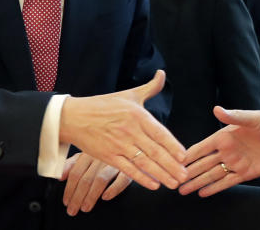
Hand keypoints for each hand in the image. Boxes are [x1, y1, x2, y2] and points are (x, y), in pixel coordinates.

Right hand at [59, 69, 186, 189]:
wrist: (74, 117)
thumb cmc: (104, 105)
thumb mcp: (129, 94)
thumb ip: (150, 87)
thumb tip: (162, 74)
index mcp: (138, 115)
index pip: (160, 133)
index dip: (173, 146)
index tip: (184, 157)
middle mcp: (130, 131)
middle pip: (155, 151)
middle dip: (172, 165)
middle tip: (184, 176)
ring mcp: (119, 145)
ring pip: (144, 162)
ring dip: (161, 174)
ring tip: (174, 183)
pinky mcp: (108, 156)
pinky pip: (128, 170)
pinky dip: (141, 178)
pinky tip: (153, 185)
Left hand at [61, 153, 131, 215]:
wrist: (129, 147)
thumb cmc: (105, 153)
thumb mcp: (87, 155)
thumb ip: (72, 164)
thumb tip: (60, 176)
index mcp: (89, 153)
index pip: (76, 172)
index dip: (69, 189)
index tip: (66, 201)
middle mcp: (101, 157)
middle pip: (86, 178)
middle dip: (77, 197)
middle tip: (73, 209)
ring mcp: (115, 162)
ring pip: (100, 179)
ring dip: (91, 196)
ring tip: (85, 207)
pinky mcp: (129, 169)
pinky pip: (121, 179)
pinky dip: (113, 189)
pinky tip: (105, 197)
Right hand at [178, 106, 259, 196]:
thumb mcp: (251, 118)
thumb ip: (233, 117)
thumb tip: (216, 109)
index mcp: (224, 136)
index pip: (201, 148)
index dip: (188, 155)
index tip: (173, 162)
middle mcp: (227, 150)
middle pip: (203, 164)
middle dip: (188, 172)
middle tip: (172, 181)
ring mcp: (235, 163)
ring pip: (212, 175)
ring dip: (197, 182)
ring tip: (183, 190)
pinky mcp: (245, 173)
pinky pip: (227, 182)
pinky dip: (214, 188)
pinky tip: (202, 193)